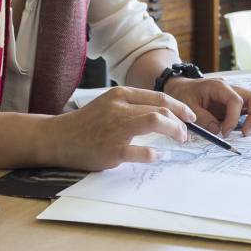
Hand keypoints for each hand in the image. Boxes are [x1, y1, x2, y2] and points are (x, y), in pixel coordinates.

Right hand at [46, 86, 196, 170]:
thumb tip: (164, 112)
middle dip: (180, 121)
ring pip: (155, 121)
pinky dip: (154, 153)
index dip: (179, 107)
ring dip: (174, 131)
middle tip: (185, 133)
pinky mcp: (112, 150)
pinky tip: (158, 155)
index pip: (159, 96)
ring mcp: (116, 128)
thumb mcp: (109, 104)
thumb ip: (132, 105)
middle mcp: (120, 108)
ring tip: (179, 140)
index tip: (190, 116)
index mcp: (120, 95)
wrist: (60, 138)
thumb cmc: (88, 122)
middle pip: (161, 108)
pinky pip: (141, 151)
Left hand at [164, 77, 250, 137]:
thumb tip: (217, 130)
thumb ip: (202, 118)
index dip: (233, 119)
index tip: (224, 133)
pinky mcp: (238, 103)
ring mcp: (237, 95)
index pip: (236, 101)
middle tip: (246, 134)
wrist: (181, 88)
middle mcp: (232, 88)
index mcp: (219, 86)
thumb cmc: (184, 95)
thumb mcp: (187, 106)